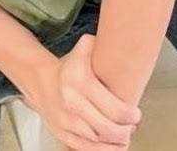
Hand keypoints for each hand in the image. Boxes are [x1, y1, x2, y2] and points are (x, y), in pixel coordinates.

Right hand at [23, 36, 139, 150]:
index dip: (130, 116)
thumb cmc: (68, 68)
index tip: (136, 114)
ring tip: (124, 136)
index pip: (113, 108)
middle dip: (125, 130)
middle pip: (108, 128)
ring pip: (97, 141)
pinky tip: (111, 147)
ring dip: (115, 142)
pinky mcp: (61, 133)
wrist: (40, 80)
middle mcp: (71, 102)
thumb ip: (101, 45)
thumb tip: (121, 38)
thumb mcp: (84, 49)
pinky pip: (84, 148)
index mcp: (79, 81)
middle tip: (132, 126)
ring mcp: (65, 120)